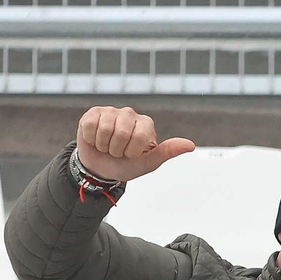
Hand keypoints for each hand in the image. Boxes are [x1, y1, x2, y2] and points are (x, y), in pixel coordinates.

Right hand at [75, 106, 195, 182]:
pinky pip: (90, 125)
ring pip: (105, 129)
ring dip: (103, 145)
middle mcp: (130, 114)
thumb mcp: (148, 163)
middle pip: (122, 133)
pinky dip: (91, 139)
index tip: (131, 154)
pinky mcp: (94, 112)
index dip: (132, 152)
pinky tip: (96, 139)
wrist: (100, 168)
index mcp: (146, 125)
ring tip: (107, 146)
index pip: (140, 137)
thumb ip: (168, 152)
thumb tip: (190, 145)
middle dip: (117, 149)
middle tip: (117, 151)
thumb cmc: (126, 164)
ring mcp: (111, 111)